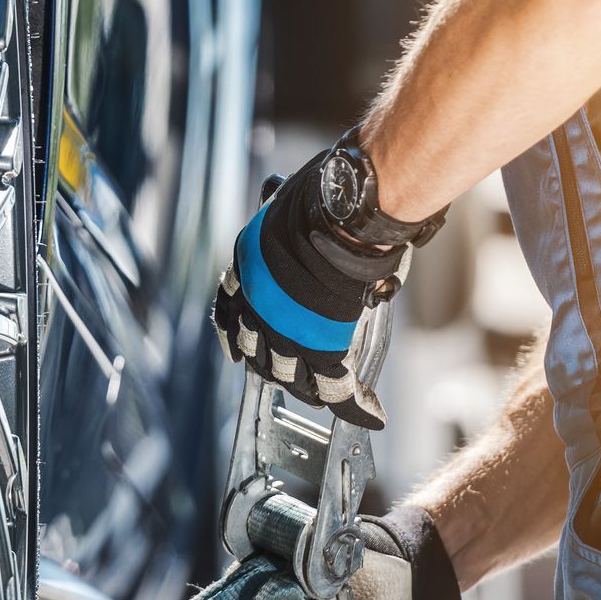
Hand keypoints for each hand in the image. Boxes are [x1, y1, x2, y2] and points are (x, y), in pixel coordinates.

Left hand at [214, 151, 407, 427]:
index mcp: (246, 270)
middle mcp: (258, 307)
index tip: (234, 346)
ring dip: (312, 388)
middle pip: (258, 352)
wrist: (338, 216)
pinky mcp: (320, 349)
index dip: (232, 332)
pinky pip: (336, 388)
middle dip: (273, 364)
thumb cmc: (319, 198)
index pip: (228, 310)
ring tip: (329, 394)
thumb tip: (278, 187)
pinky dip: (356, 404)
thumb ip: (279, 201)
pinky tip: (372, 412)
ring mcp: (285, 332)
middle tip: (292, 372)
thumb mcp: (283, 196)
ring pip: (293, 377)